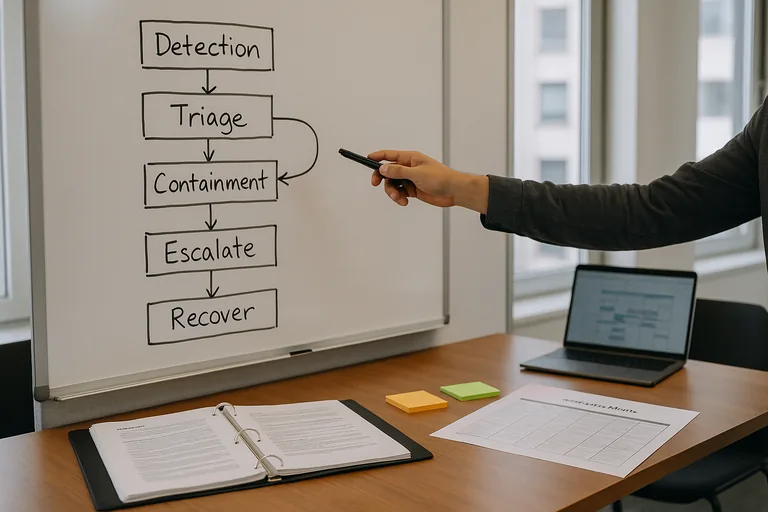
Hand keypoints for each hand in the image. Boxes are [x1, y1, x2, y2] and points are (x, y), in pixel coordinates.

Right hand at [367, 150, 488, 212]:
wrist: (454, 191)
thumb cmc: (440, 178)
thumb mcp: (417, 173)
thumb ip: (398, 171)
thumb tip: (383, 169)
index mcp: (410, 158)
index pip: (390, 155)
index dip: (377, 157)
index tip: (367, 159)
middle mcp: (409, 167)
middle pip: (388, 172)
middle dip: (382, 179)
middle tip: (375, 184)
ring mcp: (411, 179)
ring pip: (393, 184)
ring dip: (392, 192)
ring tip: (399, 199)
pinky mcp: (413, 189)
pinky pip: (400, 193)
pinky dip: (399, 198)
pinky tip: (404, 202)